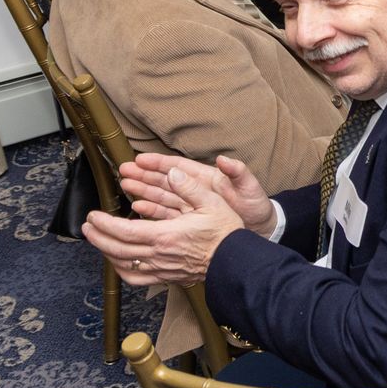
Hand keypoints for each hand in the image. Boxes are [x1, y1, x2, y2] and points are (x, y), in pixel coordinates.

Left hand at [81, 166, 245, 286]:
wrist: (235, 261)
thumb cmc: (225, 233)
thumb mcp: (212, 202)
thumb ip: (189, 186)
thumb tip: (172, 172)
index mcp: (165, 235)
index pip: (124, 231)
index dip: (104, 224)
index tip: (93, 216)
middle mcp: (158, 255)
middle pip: (117, 249)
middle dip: (97, 237)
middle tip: (87, 227)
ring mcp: (161, 268)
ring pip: (123, 265)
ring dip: (106, 253)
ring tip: (98, 241)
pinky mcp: (166, 277)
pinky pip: (137, 279)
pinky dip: (122, 271)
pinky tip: (118, 262)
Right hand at [121, 152, 273, 236]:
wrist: (262, 229)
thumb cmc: (257, 206)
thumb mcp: (249, 188)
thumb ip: (238, 172)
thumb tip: (224, 159)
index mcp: (208, 179)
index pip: (179, 167)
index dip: (159, 162)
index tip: (140, 159)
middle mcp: (196, 190)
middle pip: (166, 180)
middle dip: (144, 174)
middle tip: (124, 170)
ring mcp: (192, 206)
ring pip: (162, 196)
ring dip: (144, 191)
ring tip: (125, 185)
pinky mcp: (190, 221)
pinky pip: (167, 215)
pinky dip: (152, 211)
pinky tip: (138, 209)